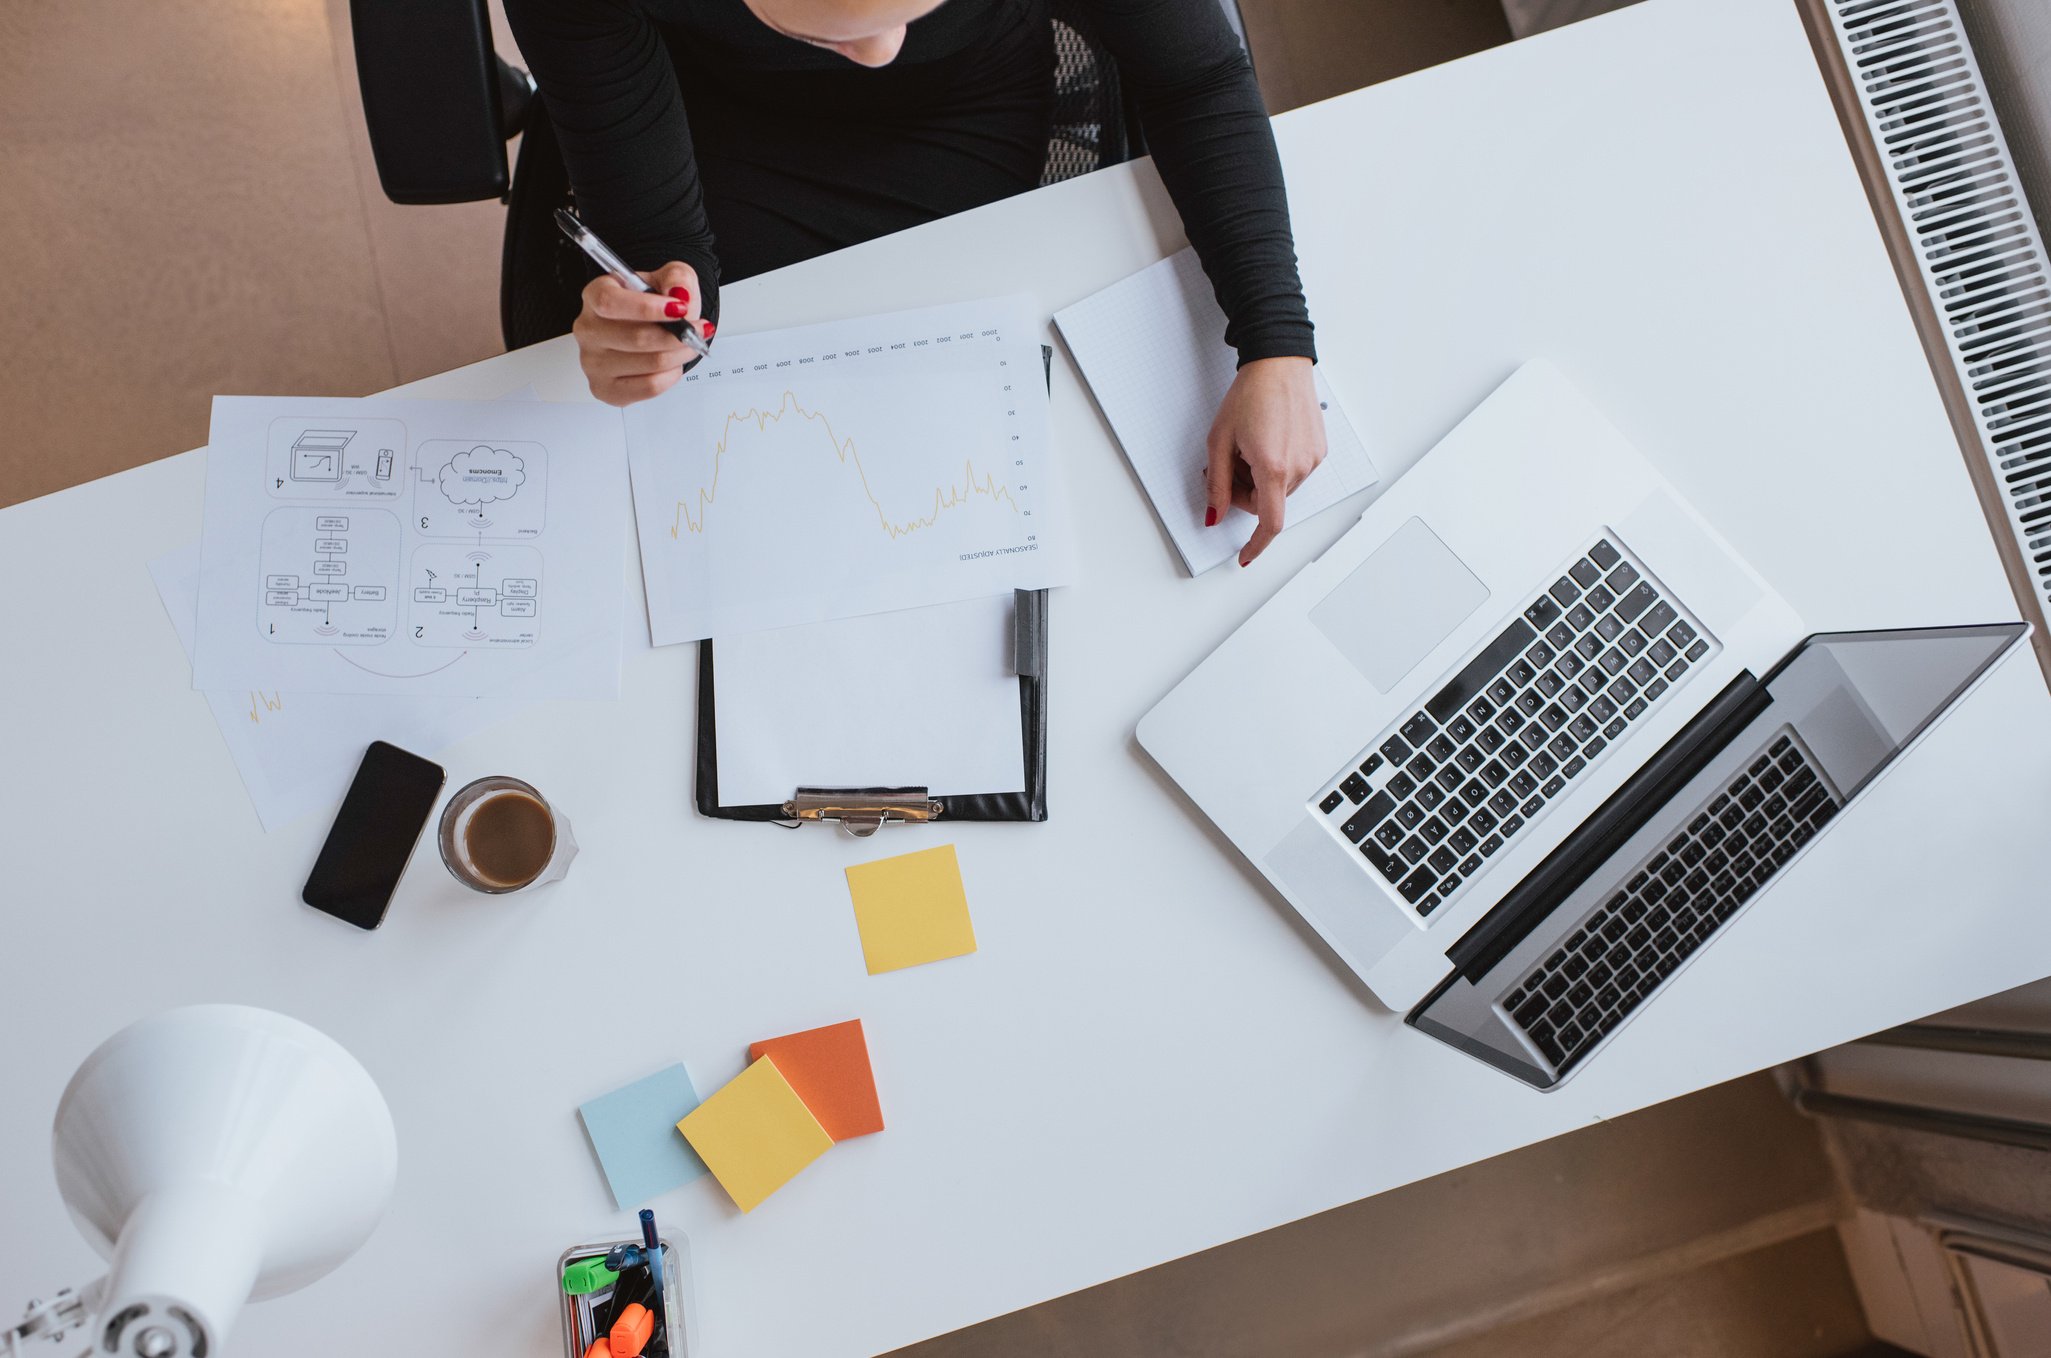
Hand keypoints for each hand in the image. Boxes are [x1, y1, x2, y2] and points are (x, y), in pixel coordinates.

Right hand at [572, 261, 711, 406]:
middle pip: (636, 337)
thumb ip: (677, 278)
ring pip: (649, 363)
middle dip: (677, 336)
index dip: (647, 308)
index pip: (609, 302)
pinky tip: (672, 364)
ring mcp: (593, 362)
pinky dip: (671, 375)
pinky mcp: (605, 388)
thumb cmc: (654, 304)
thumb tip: (680, 295)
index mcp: (595, 295)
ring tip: (688, 345)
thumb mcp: (669, 279)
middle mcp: (588, 329)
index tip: (679, 309)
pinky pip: (649, 386)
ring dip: (679, 355)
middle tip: (696, 331)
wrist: (651, 329)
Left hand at [1204, 356, 1326, 565]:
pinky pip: (1293, 473)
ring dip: (1260, 479)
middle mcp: (1299, 467)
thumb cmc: (1250, 395)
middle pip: (1266, 504)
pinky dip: (1276, 467)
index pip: (1269, 523)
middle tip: (1228, 465)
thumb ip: (1215, 484)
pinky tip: (1267, 440)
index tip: (1245, 556)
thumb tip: (1214, 515)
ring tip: (1249, 446)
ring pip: (1279, 489)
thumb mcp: (1219, 441)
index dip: (1255, 545)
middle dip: (1243, 493)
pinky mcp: (1319, 450)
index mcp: (1273, 467)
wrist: (1278, 364)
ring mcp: (1313, 459)